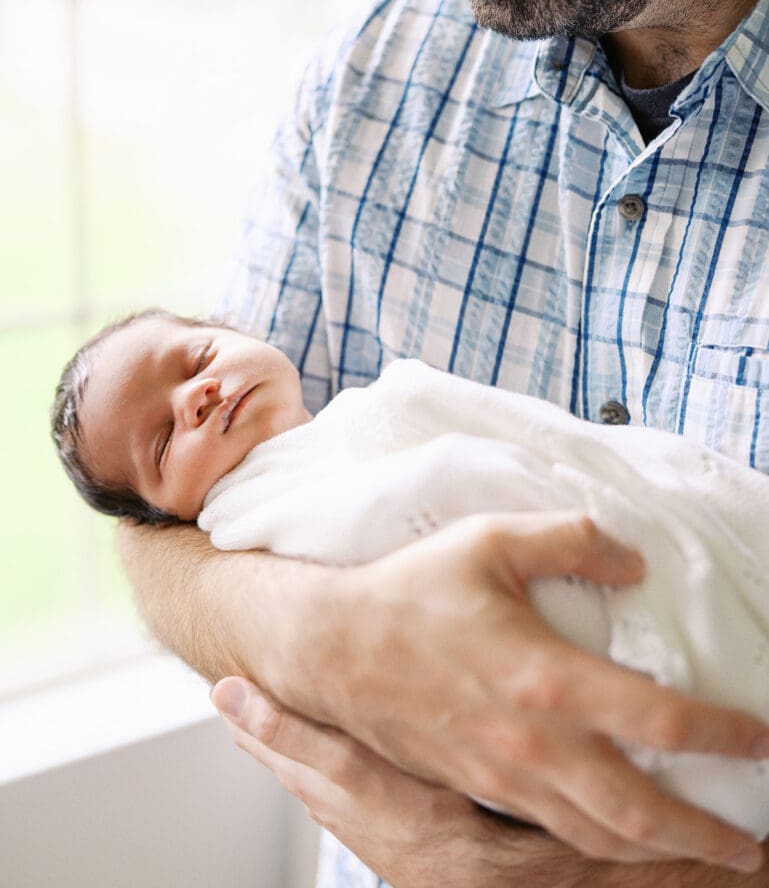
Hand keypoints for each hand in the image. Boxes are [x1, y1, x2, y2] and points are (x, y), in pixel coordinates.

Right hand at [270, 512, 767, 869]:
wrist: (334, 647)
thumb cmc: (411, 592)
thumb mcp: (491, 540)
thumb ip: (571, 540)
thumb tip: (632, 562)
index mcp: (545, 676)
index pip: (660, 720)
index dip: (725, 735)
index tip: (762, 738)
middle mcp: (532, 741)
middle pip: (640, 812)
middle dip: (706, 837)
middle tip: (752, 845)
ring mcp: (504, 774)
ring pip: (598, 836)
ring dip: (660, 853)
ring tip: (703, 853)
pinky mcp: (480, 787)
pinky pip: (554, 830)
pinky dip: (601, 843)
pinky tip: (619, 833)